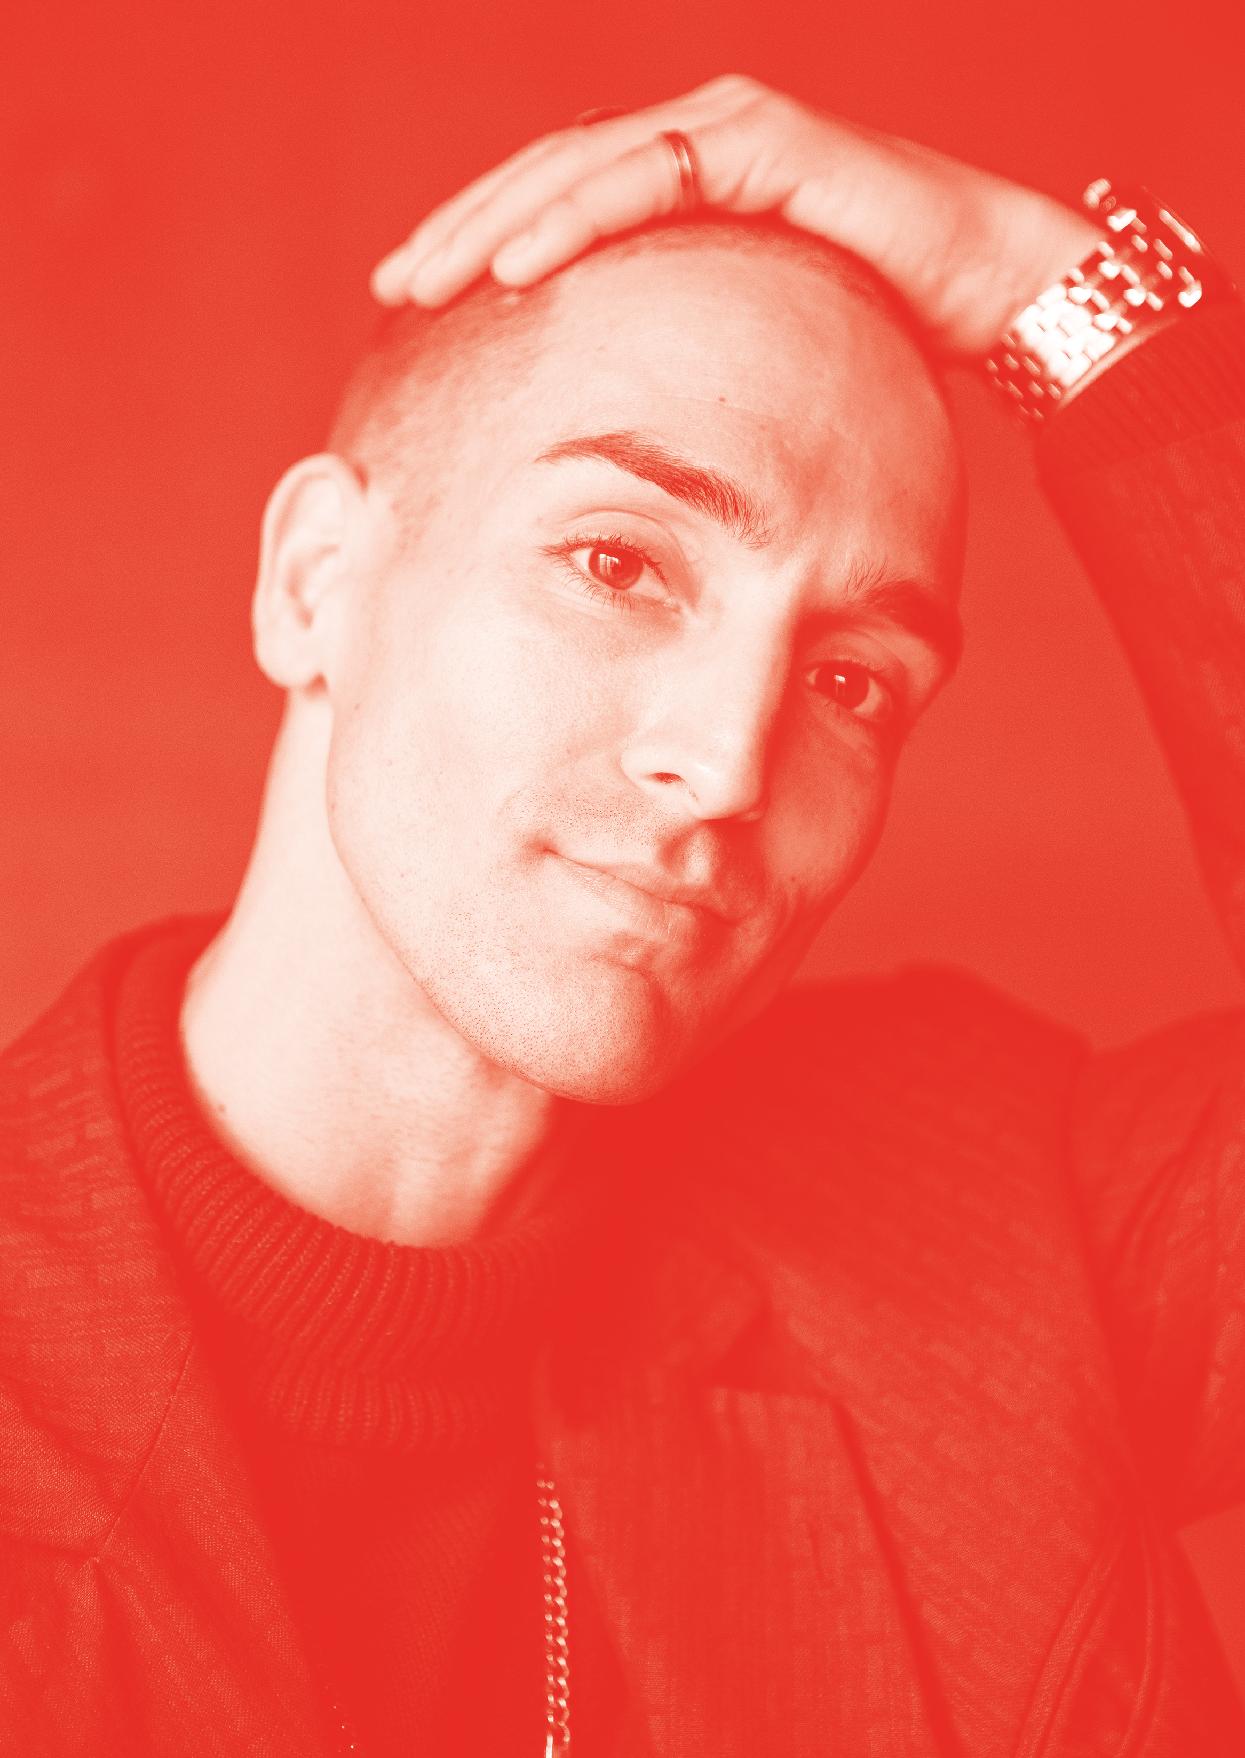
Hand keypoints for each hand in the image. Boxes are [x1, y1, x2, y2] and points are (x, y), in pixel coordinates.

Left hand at [371, 75, 1100, 357]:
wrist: (996, 292)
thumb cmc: (883, 338)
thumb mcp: (751, 356)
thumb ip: (684, 363)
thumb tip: (622, 440)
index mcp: (683, 186)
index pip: (556, 207)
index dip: (480, 246)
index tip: (415, 306)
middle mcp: (695, 141)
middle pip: (545, 177)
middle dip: (460, 232)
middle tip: (391, 290)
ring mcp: (728, 129)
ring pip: (576, 166)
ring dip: (492, 224)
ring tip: (426, 281)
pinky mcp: (765, 139)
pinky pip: (648, 175)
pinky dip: (574, 217)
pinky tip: (514, 267)